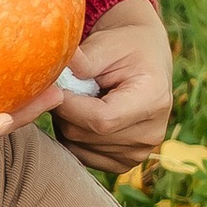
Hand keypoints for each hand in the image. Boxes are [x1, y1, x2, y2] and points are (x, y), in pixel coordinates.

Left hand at [48, 0, 173, 166]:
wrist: (143, 61)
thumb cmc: (124, 47)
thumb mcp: (107, 43)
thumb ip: (82, 60)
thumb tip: (52, 70)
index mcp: (153, 101)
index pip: (100, 119)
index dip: (68, 105)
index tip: (53, 85)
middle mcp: (151, 134)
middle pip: (85, 135)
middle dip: (64, 110)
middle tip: (67, 86)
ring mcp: (138, 153)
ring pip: (77, 146)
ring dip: (67, 122)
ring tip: (81, 97)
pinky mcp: (123, 163)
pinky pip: (81, 155)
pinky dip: (73, 136)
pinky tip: (85, 114)